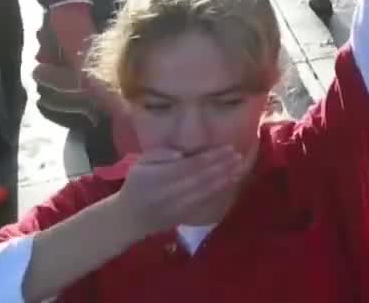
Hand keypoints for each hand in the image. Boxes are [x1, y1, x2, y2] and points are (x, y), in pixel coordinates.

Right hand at [116, 147, 246, 236]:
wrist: (128, 219)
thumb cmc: (136, 185)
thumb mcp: (140, 164)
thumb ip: (159, 154)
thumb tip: (181, 154)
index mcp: (157, 177)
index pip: (189, 166)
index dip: (210, 157)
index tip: (228, 148)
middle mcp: (168, 193)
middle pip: (200, 178)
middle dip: (222, 166)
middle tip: (238, 156)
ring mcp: (176, 207)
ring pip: (204, 192)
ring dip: (224, 179)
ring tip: (239, 167)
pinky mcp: (183, 217)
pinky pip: (204, 203)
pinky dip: (218, 193)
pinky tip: (230, 183)